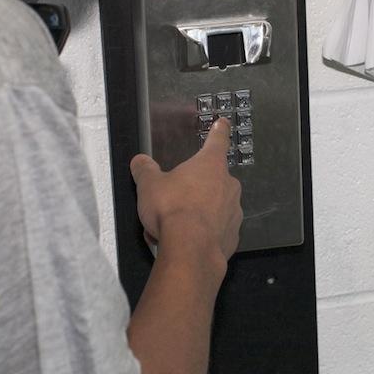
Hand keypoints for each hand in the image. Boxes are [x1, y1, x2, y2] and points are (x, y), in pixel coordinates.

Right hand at [130, 118, 242, 263]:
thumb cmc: (172, 211)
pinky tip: (186, 241)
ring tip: (173, 227)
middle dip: (193, 190)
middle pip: (212, 180)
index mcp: (210, 165)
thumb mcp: (149, 185)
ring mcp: (233, 211)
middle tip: (171, 204)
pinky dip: (203, 234)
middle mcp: (228, 185)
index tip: (223, 123)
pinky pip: (216, 230)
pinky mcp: (233, 236)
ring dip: (196, 214)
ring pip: (213, 207)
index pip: (217, 140)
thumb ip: (144, 170)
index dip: (219, 130)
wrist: (190, 250)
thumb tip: (139, 162)